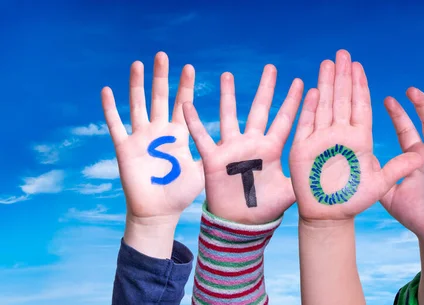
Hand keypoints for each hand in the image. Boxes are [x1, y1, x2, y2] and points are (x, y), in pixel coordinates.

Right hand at [101, 52, 204, 256]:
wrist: (158, 212)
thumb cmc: (181, 193)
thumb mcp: (203, 170)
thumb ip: (214, 154)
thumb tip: (239, 144)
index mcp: (178, 134)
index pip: (182, 103)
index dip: (184, 86)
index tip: (189, 66)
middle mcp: (159, 131)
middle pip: (159, 97)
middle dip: (161, 77)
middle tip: (163, 55)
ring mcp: (141, 137)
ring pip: (138, 104)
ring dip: (137, 84)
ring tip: (138, 64)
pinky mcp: (125, 148)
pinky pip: (116, 124)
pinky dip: (110, 108)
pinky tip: (107, 90)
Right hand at [183, 65, 302, 224]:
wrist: (240, 224)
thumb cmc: (266, 209)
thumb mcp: (289, 192)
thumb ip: (305, 178)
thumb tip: (330, 172)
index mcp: (272, 149)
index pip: (284, 120)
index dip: (292, 103)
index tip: (302, 83)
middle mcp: (253, 144)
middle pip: (260, 110)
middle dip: (266, 89)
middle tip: (271, 68)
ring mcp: (232, 149)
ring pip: (230, 115)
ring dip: (228, 96)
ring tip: (226, 75)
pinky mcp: (213, 159)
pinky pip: (202, 137)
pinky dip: (194, 122)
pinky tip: (187, 104)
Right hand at [289, 50, 422, 220]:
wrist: (328, 216)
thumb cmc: (354, 200)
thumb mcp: (380, 183)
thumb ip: (399, 168)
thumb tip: (422, 156)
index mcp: (359, 139)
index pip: (360, 106)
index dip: (359, 86)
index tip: (359, 67)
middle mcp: (340, 134)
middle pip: (342, 100)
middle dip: (343, 76)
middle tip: (343, 53)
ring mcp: (321, 139)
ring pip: (324, 105)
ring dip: (326, 84)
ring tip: (328, 62)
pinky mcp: (303, 147)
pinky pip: (306, 123)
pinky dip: (309, 107)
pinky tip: (312, 89)